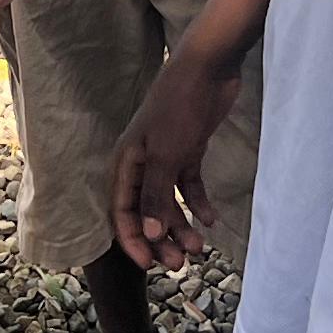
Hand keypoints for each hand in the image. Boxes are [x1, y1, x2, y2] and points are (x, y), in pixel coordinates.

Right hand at [113, 44, 240, 268]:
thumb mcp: (166, 155)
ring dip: (181, 224)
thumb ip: (156, 196)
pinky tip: (210, 219)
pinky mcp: (188, 150)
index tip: (150, 265)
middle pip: (147, 210)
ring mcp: (166, 157)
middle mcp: (142, 163)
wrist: (208, 68)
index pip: (122, 210)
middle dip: (161, 238)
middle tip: (180, 263)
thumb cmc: (179, 108)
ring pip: (169, 201)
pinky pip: (189, 185)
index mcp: (126, 162)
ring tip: (200, 246)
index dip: (133, 239)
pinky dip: (198, 202)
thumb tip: (149, 235)